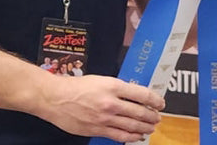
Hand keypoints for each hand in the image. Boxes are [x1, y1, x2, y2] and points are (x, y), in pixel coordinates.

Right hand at [42, 74, 164, 141]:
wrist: (56, 98)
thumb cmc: (76, 86)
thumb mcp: (101, 79)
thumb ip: (118, 88)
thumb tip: (134, 95)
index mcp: (112, 86)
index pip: (141, 94)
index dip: (154, 100)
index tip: (160, 102)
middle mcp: (111, 103)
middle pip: (139, 112)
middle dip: (152, 116)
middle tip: (158, 116)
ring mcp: (105, 118)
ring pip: (132, 126)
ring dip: (145, 127)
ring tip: (151, 127)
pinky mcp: (98, 130)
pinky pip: (120, 136)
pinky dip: (132, 137)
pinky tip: (138, 136)